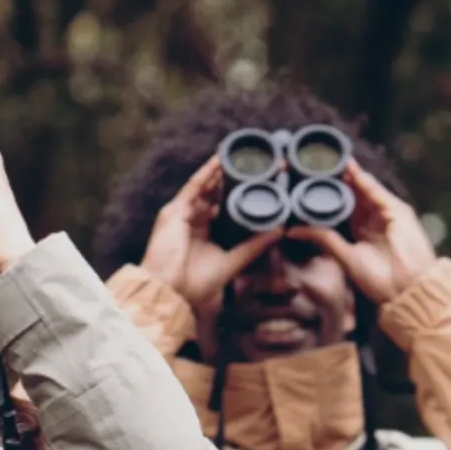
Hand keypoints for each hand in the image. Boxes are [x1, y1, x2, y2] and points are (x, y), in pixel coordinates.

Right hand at [139, 155, 281, 309]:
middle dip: (231, 180)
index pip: (223, 208)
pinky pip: (193, 187)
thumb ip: (254, 246)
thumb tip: (279, 231)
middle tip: (254, 167)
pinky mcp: (175, 211)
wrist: (171, 291)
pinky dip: (205, 174)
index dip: (238, 196)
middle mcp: (194, 220)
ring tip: (238, 158)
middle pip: (214, 194)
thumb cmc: (195, 283)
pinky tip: (218, 161)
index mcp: (205, 232)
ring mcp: (183, 214)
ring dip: (220, 173)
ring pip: (204, 188)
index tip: (259, 184)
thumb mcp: (232, 261)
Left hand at [288, 160, 438, 306]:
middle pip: (354, 195)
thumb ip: (324, 239)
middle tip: (317, 166)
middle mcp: (374, 220)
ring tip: (331, 161)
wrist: (407, 289)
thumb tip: (293, 230)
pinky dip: (363, 179)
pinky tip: (350, 168)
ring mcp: (386, 214)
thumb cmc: (380, 281)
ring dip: (349, 175)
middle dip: (339, 181)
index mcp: (362, 232)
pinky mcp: (397, 210)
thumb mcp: (345, 256)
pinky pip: (376, 191)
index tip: (308, 183)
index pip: (343, 207)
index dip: (329, 196)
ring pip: (364, 190)